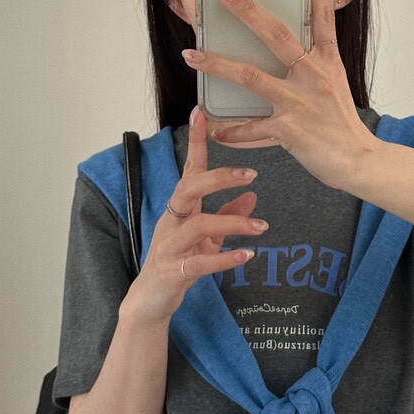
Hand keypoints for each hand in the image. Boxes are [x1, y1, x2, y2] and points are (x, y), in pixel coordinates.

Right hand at [127, 105, 265, 321]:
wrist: (151, 300)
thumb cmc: (177, 263)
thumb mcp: (206, 238)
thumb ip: (228, 216)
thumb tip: (252, 195)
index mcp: (179, 209)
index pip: (189, 169)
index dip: (195, 142)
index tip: (201, 113)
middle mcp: (172, 221)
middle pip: (189, 188)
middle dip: (218, 178)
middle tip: (251, 174)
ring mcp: (170, 246)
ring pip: (198, 225)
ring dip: (233, 224)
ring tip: (262, 228)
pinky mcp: (173, 271)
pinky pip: (199, 262)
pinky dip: (225, 258)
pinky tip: (246, 256)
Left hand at [180, 0, 374, 189]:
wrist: (359, 162)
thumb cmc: (341, 123)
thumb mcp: (335, 83)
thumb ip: (313, 61)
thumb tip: (292, 45)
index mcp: (327, 61)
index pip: (324, 14)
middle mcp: (313, 76)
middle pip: (276, 35)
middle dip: (246, 10)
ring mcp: (299, 102)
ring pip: (250, 76)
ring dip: (217, 64)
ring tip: (192, 55)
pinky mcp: (288, 130)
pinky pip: (251, 127)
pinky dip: (231, 130)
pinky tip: (214, 130)